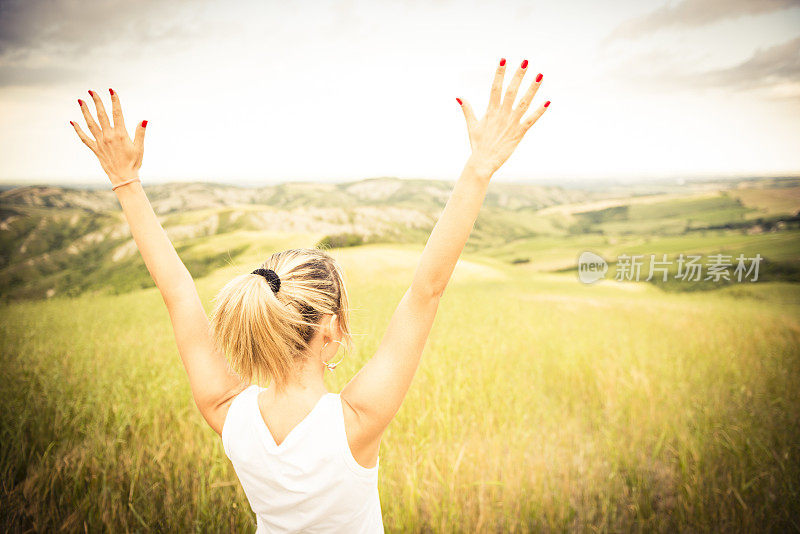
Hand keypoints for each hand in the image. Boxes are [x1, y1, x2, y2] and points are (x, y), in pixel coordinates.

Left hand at [70, 89, 146, 185]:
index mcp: (120, 134)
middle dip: (96, 101)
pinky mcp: (95, 149)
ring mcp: (100, 142)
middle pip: (101, 115)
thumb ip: (140, 133)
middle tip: (91, 91)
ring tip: (80, 101)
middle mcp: (108, 136)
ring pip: (90, 123)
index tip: (111, 90)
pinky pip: (84, 138)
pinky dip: (78, 130)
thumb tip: (144, 120)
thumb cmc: (134, 163)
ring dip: (85, 111)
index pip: (117, 113)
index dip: (114, 100)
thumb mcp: (140, 148)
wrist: (123, 177)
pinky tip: (73, 122)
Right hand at [457, 58, 549, 176]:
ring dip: (532, 89)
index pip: (495, 87)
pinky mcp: (519, 133)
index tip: (504, 60)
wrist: (483, 162)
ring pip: (524, 102)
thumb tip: (458, 97)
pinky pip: (531, 120)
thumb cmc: (477, 144)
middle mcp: (502, 115)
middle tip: (526, 62)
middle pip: (511, 91)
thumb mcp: (472, 125)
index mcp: (491, 111)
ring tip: (540, 75)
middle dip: (518, 76)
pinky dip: (539, 111)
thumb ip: (467, 110)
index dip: (500, 73)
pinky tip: (547, 102)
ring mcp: (511, 123)